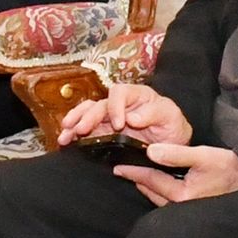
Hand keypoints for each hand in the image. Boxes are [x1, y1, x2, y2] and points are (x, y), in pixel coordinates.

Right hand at [56, 81, 193, 148]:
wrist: (170, 144)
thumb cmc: (172, 126)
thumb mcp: (171, 117)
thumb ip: (154, 114)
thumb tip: (131, 117)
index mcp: (136, 95)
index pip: (120, 93)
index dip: (116, 106)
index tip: (119, 124)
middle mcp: (119, 104)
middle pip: (99, 104)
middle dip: (88, 116)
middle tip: (81, 129)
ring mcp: (108, 117)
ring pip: (87, 113)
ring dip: (75, 122)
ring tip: (65, 134)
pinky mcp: (102, 132)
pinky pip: (85, 129)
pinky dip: (74, 133)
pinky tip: (65, 141)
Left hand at [117, 143, 237, 205]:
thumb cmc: (228, 169)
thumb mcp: (204, 156)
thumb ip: (177, 153)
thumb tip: (150, 151)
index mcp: (181, 194)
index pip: (151, 180)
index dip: (133, 171)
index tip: (117, 167)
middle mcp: (180, 206)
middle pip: (151, 191)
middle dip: (136, 180)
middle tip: (120, 170)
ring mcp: (184, 210)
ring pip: (157, 197)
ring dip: (145, 185)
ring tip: (134, 174)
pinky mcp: (190, 208)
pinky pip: (166, 199)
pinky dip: (156, 189)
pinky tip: (154, 182)